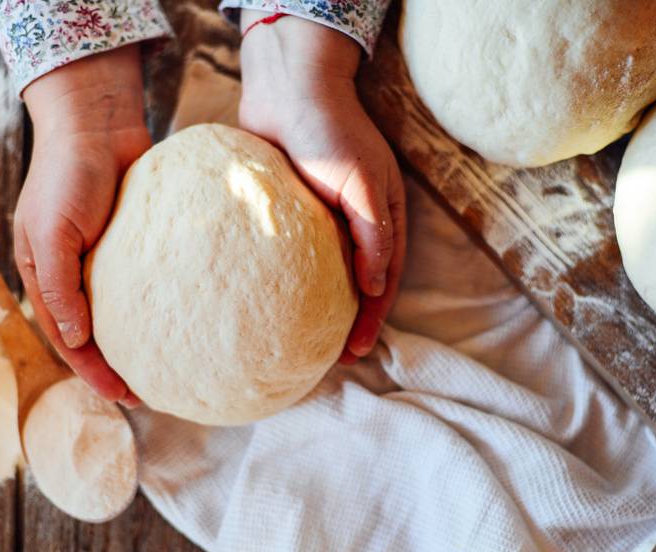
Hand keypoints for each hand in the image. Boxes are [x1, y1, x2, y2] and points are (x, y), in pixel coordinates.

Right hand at [14, 45, 147, 405]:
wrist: (97, 123)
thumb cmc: (67, 174)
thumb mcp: (51, 231)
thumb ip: (58, 285)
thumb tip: (76, 339)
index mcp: (45, 275)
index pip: (68, 338)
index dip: (92, 370)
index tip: (122, 395)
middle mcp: (74, 272)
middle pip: (95, 332)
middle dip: (116, 365)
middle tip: (148, 394)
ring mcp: (105, 258)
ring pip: (122, 311)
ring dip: (138, 340)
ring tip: (166, 365)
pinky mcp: (135, 242)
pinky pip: (145, 281)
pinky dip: (156, 305)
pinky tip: (180, 319)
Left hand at [238, 12, 406, 362]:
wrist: (287, 88)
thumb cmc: (332, 132)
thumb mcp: (364, 184)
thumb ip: (375, 236)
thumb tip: (375, 291)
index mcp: (382, 218)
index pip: (383, 280)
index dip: (372, 318)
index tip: (355, 352)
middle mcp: (355, 221)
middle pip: (357, 282)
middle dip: (348, 321)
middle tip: (330, 358)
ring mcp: (322, 217)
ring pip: (325, 272)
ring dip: (318, 305)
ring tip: (301, 339)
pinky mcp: (290, 209)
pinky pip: (292, 252)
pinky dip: (289, 278)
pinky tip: (272, 297)